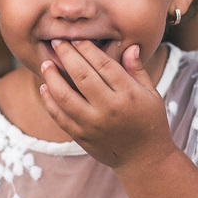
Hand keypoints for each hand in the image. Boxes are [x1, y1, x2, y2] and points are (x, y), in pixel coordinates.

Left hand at [38, 40, 175, 169]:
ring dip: (52, 77)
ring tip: (46, 63)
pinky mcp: (81, 136)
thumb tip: (130, 46)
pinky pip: (60, 116)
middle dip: (66, 55)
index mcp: (128, 94)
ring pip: (65, 95)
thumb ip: (138, 70)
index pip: (103, 64)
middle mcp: (109, 108)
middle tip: (57, 41)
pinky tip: (45, 87)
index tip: (77, 38)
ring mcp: (93, 124)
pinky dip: (49, 101)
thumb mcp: (152, 94)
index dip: (87, 48)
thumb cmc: (150, 122)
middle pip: (81, 75)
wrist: (144, 160)